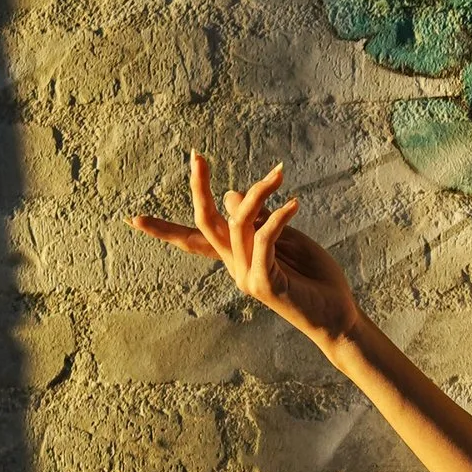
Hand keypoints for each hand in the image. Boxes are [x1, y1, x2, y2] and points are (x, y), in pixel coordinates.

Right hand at [131, 154, 361, 351]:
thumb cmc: (315, 279)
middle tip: (196, 156)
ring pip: (239, 223)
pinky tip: (294, 204)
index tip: (132, 219)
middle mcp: (235, 267)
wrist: (339, 316)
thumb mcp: (287, 240)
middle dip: (197, 188)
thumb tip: (229, 194)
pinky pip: (264, 239)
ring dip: (259, 192)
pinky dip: (278, 217)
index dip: (164, 230)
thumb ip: (259, 220)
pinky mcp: (264, 283)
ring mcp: (247, 276)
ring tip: (280, 173)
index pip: (195, 240)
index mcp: (236, 257)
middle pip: (204, 224)